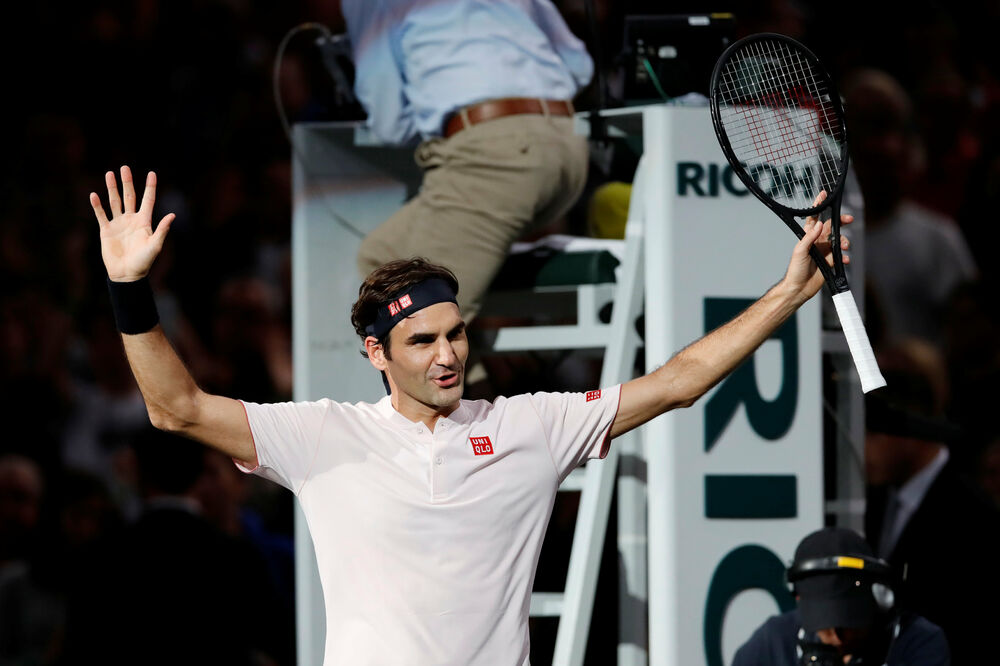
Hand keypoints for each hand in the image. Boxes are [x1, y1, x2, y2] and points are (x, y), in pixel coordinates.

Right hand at [91, 166, 174, 282]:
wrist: (127, 274)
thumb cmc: (144, 261)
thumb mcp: (155, 245)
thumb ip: (162, 230)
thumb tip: (172, 215)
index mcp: (144, 222)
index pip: (148, 200)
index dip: (150, 187)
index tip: (152, 173)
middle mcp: (131, 219)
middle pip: (129, 196)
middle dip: (127, 182)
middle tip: (124, 167)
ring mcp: (118, 224)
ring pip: (114, 201)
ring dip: (112, 188)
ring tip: (109, 174)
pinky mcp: (106, 230)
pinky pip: (101, 215)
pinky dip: (98, 205)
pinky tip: (94, 195)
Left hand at [781, 190, 852, 301]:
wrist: (799, 289)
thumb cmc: (795, 270)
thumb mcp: (800, 252)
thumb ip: (809, 238)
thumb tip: (818, 225)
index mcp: (808, 237)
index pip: (814, 218)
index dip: (818, 206)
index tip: (823, 194)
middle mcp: (818, 242)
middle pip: (832, 226)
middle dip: (841, 221)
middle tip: (849, 219)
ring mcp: (825, 251)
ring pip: (840, 240)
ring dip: (845, 241)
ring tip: (844, 248)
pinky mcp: (831, 262)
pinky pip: (842, 256)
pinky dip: (845, 257)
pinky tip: (844, 261)